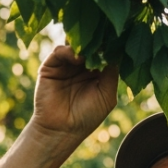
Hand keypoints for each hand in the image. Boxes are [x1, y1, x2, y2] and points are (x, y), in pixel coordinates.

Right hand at [0, 46, 117, 167]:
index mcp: (96, 72)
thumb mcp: (107, 95)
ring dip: (83, 45)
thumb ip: (111, 73)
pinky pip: (58, 52)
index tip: (116, 40)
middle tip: (103, 37)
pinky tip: (77, 57)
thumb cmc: (87, 116)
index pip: (103, 53)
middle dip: (96, 42)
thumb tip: (116, 51)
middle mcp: (81, 66)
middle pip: (89, 46)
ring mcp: (65, 65)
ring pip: (74, 45)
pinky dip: (68, 51)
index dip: (109, 47)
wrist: (62, 130)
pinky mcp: (50, 66)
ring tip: (90, 51)